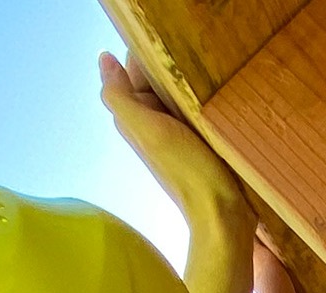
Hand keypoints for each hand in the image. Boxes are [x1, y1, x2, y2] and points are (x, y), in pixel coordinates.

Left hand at [99, 53, 249, 229]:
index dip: (143, 55)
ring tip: (203, 72)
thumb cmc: (186, 170)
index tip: (166, 45)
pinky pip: (191, 110)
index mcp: (133, 118)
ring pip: (173, 95)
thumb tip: (103, 59)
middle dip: (165, 66)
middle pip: (151, 82)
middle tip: (190, 58)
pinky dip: (198, 99)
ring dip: (184, 81)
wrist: (222, 213)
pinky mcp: (196, 142)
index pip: (130, 73)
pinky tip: (213, 94)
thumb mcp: (147, 130)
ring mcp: (173, 134)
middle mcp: (149, 125)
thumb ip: (120, 96)